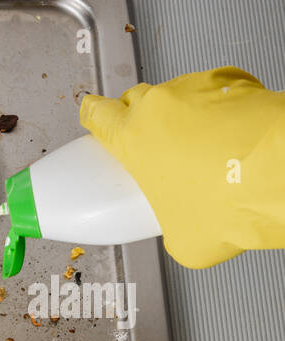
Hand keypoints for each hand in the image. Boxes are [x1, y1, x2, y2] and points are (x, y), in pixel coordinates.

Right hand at [80, 66, 284, 268]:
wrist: (281, 176)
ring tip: (200, 144)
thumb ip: (169, 227)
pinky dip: (221, 107)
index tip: (95, 116)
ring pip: (178, 94)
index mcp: (131, 139)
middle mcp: (160, 106)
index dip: (94, 116)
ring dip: (182, 114)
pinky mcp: (238, 83)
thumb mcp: (182, 238)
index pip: (97, 113)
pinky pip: (220, 90)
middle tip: (149, 141)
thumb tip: (183, 232)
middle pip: (135, 98)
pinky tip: (232, 133)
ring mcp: (200, 88)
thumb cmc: (227, 203)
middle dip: (138, 116)